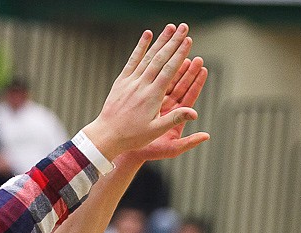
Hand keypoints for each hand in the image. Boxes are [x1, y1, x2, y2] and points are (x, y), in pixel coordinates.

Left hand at [83, 24, 196, 160]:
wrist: (106, 136)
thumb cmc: (132, 136)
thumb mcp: (155, 131)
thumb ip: (174, 119)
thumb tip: (194, 113)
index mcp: (152, 96)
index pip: (169, 70)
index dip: (180, 54)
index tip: (189, 41)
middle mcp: (141, 85)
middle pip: (160, 59)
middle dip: (173, 42)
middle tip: (185, 27)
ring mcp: (130, 81)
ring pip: (147, 57)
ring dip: (160, 40)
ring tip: (171, 27)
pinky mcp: (121, 81)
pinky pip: (132, 61)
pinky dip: (140, 47)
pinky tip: (147, 34)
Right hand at [135, 55, 208, 161]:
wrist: (129, 152)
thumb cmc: (150, 152)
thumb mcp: (172, 148)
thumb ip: (189, 142)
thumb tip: (206, 136)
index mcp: (177, 119)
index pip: (189, 97)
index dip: (196, 83)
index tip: (203, 70)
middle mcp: (169, 110)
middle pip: (181, 87)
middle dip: (189, 72)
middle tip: (197, 57)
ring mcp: (158, 105)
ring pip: (168, 83)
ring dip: (175, 69)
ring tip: (182, 54)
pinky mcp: (146, 102)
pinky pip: (153, 84)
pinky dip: (157, 73)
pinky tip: (160, 61)